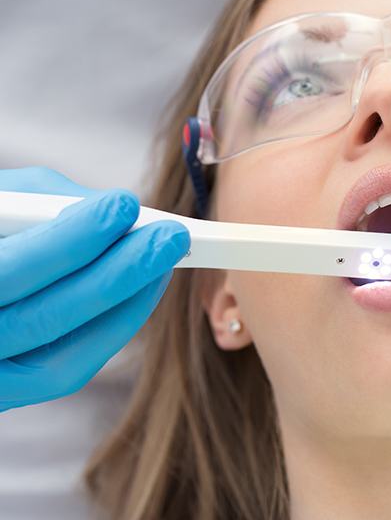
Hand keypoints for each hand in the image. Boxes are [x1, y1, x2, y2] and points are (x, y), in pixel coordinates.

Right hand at [0, 167, 189, 411]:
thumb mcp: (3, 204)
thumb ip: (48, 203)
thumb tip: (115, 212)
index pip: (10, 269)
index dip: (72, 238)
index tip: (125, 204)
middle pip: (45, 318)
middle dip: (118, 272)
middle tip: (170, 236)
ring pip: (61, 357)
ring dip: (127, 304)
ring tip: (164, 260)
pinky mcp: (11, 391)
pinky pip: (66, 371)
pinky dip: (113, 330)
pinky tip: (143, 291)